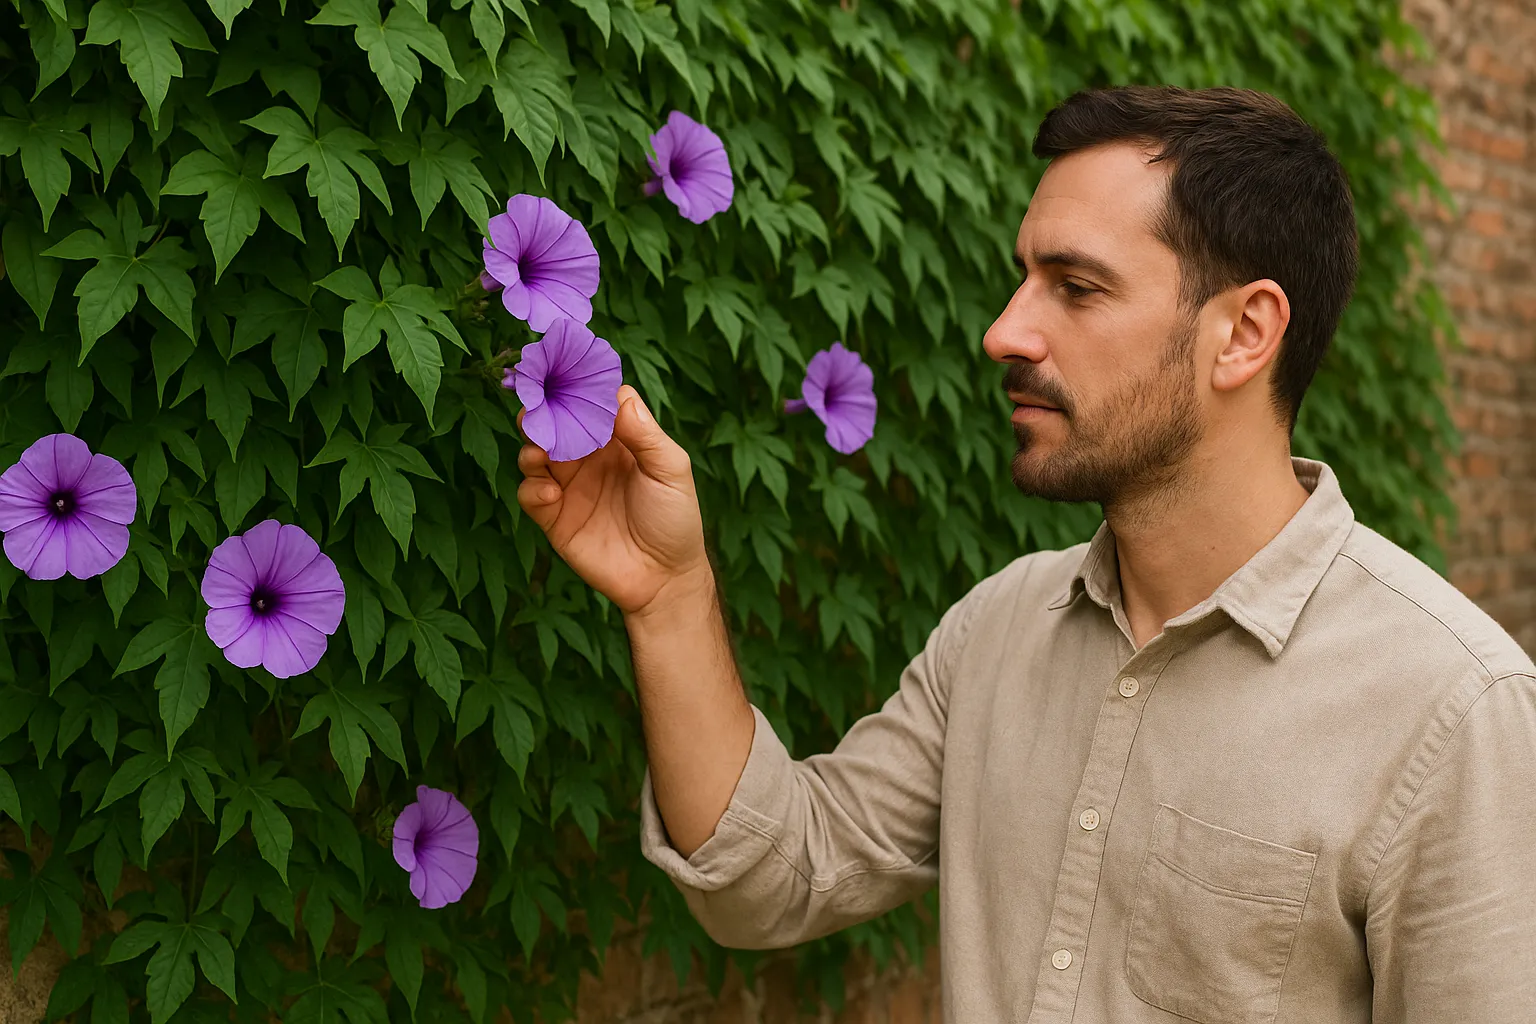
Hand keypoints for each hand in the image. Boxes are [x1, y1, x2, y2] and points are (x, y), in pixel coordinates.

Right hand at [515, 384, 711, 616]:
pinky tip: (550, 492)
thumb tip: (619, 398)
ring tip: (539, 450)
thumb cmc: (675, 520)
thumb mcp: (671, 472)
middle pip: (557, 422)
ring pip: (536, 452)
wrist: (663, 578)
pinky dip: (532, 488)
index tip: (569, 378)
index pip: (593, 402)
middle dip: (544, 412)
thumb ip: (647, 436)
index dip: (581, 389)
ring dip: (532, 445)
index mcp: (619, 439)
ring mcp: (569, 485)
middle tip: (536, 408)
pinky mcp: (554, 516)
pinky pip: (530, 493)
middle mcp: (589, 456)